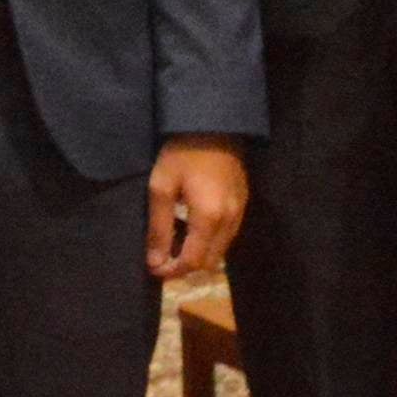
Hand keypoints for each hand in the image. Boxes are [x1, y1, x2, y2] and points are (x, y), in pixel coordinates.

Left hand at [146, 140, 247, 282]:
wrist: (214, 125)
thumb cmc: (181, 154)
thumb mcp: (161, 187)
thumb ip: (159, 228)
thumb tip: (155, 262)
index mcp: (209, 219)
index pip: (193, 262)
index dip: (172, 271)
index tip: (153, 269)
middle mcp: (230, 222)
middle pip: (209, 263)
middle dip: (185, 267)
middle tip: (162, 257)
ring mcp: (240, 214)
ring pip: (221, 252)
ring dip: (199, 255)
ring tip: (174, 243)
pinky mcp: (243, 205)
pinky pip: (228, 236)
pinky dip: (210, 241)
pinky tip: (191, 228)